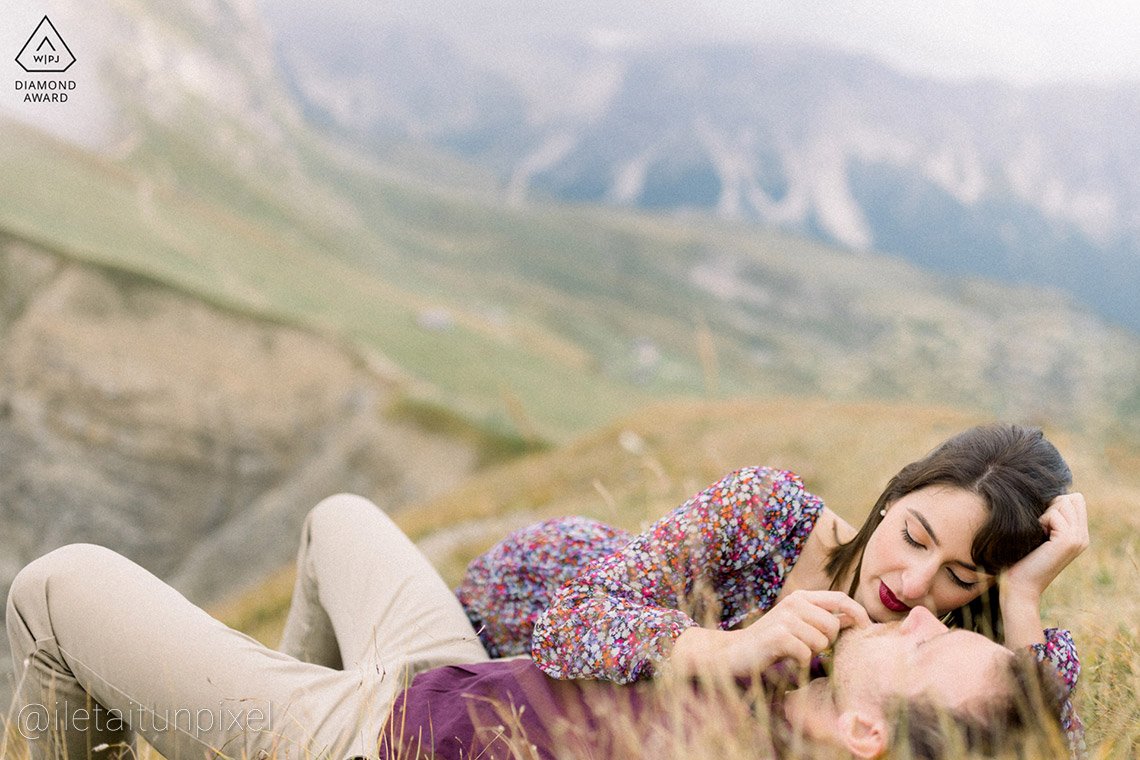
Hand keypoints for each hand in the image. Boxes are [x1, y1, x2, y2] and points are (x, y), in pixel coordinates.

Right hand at [670, 590, 870, 677]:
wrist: (734, 653)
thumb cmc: (770, 643)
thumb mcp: (799, 627)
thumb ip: (823, 621)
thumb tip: (855, 618)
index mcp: (801, 598)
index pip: (841, 598)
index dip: (858, 613)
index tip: (867, 629)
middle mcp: (793, 603)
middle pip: (833, 625)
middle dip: (826, 642)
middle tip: (807, 647)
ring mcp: (785, 618)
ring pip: (820, 641)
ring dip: (811, 653)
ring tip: (792, 652)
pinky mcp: (778, 635)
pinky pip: (806, 654)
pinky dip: (799, 663)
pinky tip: (784, 659)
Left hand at [1001, 493, 1089, 604]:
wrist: (1020, 586)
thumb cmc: (1021, 559)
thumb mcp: (1038, 533)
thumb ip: (1050, 516)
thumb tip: (1049, 492)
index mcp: (1079, 535)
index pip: (1075, 499)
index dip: (1054, 503)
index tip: (1041, 523)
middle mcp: (1083, 536)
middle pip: (1070, 498)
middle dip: (1049, 506)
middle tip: (1039, 529)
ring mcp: (1079, 538)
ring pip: (1063, 502)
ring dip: (1044, 513)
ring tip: (1038, 533)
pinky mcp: (1069, 540)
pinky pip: (1053, 513)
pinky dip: (1040, 521)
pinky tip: (1037, 537)